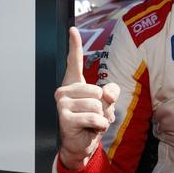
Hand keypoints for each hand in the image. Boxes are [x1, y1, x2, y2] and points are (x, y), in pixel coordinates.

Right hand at [55, 27, 119, 169]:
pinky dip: (100, 126)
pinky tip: (91, 130)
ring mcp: (62, 104)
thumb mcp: (106, 103)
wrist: (81, 143)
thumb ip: (111, 92)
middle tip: (94, 115)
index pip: (74, 61)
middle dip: (104, 107)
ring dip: (102, 117)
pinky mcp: (65, 118)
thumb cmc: (92, 120)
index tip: (73, 29)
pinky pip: (94, 118)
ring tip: (92, 122)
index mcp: (74, 83)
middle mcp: (64, 90)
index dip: (74, 44)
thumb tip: (107, 94)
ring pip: (97, 106)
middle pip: (98, 91)